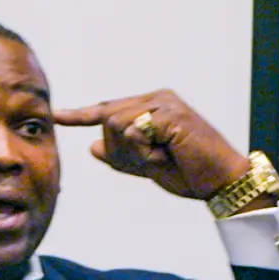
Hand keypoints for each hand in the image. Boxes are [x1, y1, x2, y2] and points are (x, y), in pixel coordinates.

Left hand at [53, 90, 254, 201]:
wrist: (221, 182)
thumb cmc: (190, 173)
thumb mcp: (147, 165)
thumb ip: (122, 155)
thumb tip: (94, 146)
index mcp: (152, 106)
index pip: (109, 109)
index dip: (81, 115)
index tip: (57, 116)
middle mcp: (157, 98)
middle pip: (108, 118)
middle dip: (121, 149)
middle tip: (152, 162)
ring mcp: (164, 103)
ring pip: (117, 124)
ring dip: (135, 152)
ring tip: (164, 158)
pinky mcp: (170, 114)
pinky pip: (134, 132)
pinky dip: (145, 152)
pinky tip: (168, 156)